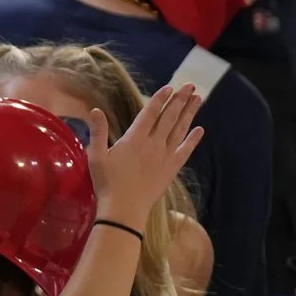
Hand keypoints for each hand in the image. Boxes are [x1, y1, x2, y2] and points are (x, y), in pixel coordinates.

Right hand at [85, 84, 202, 224]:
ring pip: (180, 130)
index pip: (150, 113)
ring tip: (198, 99)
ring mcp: (165, 156)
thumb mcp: (96, 156)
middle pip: (169, 118)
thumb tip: (95, 110)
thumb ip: (97, 132)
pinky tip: (199, 130)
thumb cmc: (107, 183)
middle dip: (180, 100)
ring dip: (189, 113)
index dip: (160, 99)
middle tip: (191, 86)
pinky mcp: (171, 168)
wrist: (124, 209)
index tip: (170, 87)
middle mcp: (153, 144)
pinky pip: (185, 150)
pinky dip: (192, 139)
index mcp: (134, 139)